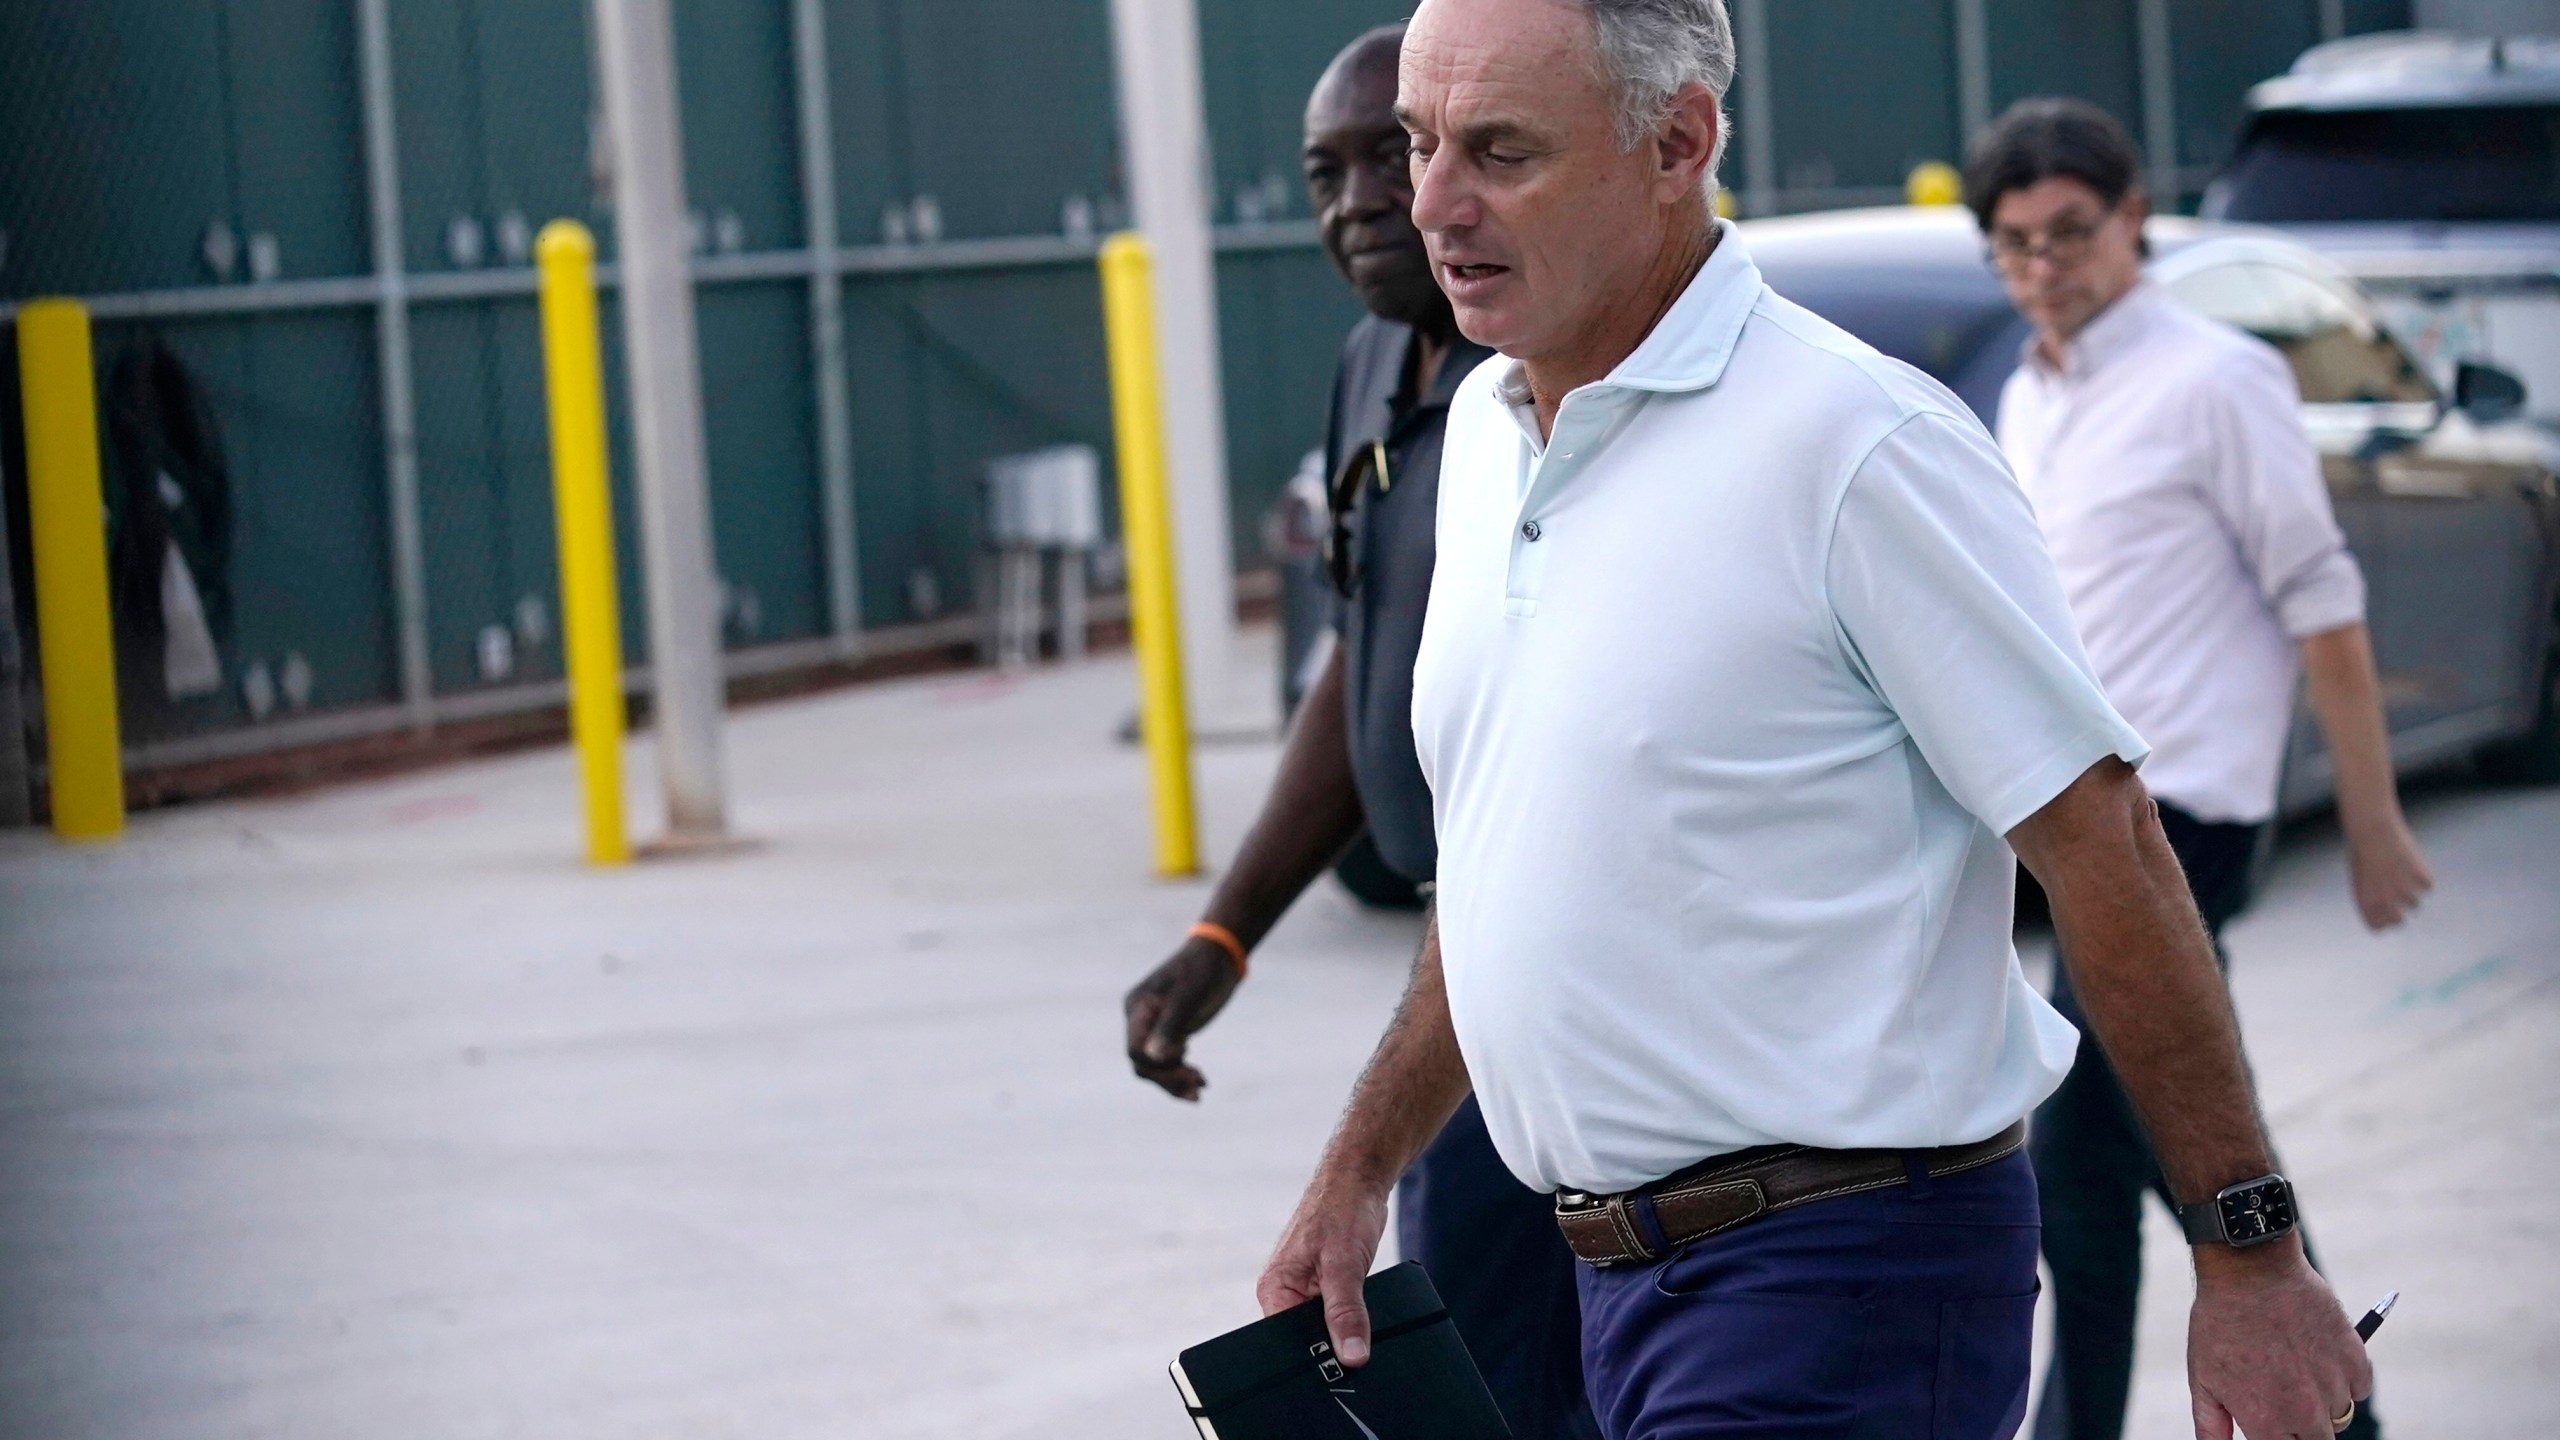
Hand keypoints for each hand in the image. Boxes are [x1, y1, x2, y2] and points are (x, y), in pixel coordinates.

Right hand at [1122, 938, 1241, 1099]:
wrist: (1218, 956)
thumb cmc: (1203, 971)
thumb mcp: (1189, 996)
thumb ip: (1170, 1026)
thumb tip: (1152, 1057)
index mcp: (1138, 1008)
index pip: (1135, 1049)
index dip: (1157, 1064)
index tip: (1187, 1063)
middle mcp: (1141, 1020)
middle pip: (1144, 1063)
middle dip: (1169, 1077)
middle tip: (1199, 1086)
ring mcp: (1155, 1027)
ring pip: (1155, 1066)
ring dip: (1176, 1080)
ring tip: (1202, 1087)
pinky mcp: (1170, 1032)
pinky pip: (1168, 1061)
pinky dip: (1182, 1073)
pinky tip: (1201, 1079)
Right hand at [1257, 1161, 1391, 1365]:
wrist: (1360, 1180)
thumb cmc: (1343, 1209)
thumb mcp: (1345, 1265)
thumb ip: (1346, 1313)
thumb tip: (1352, 1356)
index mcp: (1275, 1288)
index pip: (1285, 1342)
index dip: (1312, 1357)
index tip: (1340, 1365)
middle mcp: (1285, 1292)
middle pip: (1306, 1339)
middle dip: (1331, 1344)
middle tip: (1357, 1344)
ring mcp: (1306, 1291)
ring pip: (1326, 1328)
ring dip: (1345, 1329)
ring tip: (1361, 1319)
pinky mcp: (1327, 1287)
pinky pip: (1338, 1315)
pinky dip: (1353, 1318)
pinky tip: (1365, 1314)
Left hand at [2187, 1242, 2370, 1438]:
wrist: (2250, 1271)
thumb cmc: (2220, 1323)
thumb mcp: (2202, 1378)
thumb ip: (2211, 1426)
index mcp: (2267, 1422)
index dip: (2280, 1435)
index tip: (2275, 1418)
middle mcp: (2305, 1411)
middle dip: (2304, 1427)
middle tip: (2287, 1396)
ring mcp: (2333, 1385)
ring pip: (2340, 1414)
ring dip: (2324, 1401)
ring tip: (2296, 1366)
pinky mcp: (2355, 1358)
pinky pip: (2360, 1386)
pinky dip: (2347, 1377)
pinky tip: (2320, 1354)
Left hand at [2343, 814, 2430, 930]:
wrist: (2374, 830)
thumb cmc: (2364, 851)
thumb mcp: (2361, 876)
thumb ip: (2373, 897)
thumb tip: (2388, 912)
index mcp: (2366, 902)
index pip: (2378, 927)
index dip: (2382, 920)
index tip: (2385, 913)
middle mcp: (2386, 901)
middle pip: (2398, 922)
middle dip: (2399, 911)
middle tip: (2398, 897)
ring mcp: (2405, 891)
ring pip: (2414, 903)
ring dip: (2410, 890)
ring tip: (2399, 870)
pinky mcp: (2421, 879)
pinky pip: (2427, 885)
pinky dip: (2423, 876)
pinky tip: (2411, 862)